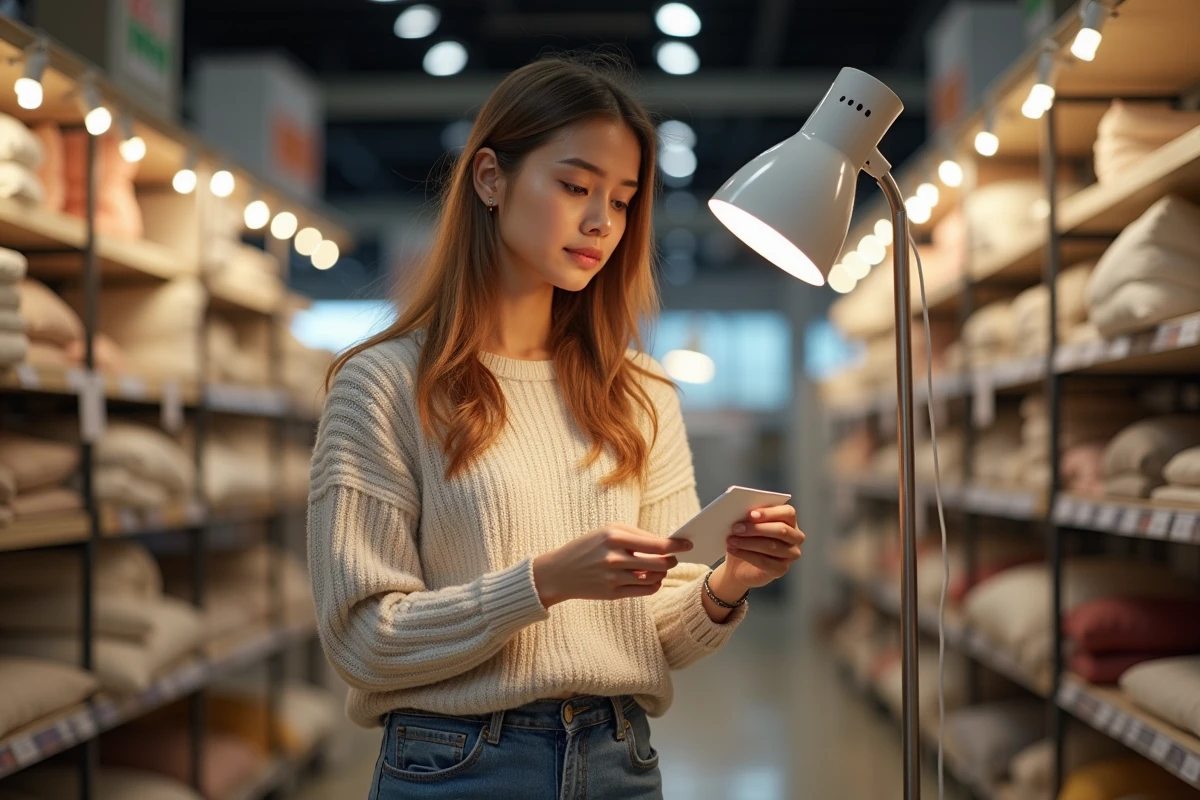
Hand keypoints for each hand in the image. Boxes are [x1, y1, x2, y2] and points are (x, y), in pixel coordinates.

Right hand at [532, 524, 692, 607]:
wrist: (559, 572)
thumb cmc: (587, 547)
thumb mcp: (608, 531)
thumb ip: (636, 535)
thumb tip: (665, 543)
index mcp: (614, 537)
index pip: (656, 544)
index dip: (676, 545)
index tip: (688, 544)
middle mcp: (615, 558)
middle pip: (659, 562)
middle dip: (671, 561)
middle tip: (672, 558)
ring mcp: (614, 578)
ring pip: (654, 578)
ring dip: (662, 573)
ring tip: (658, 568)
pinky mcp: (613, 594)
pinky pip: (645, 591)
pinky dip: (654, 585)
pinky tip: (650, 579)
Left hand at [722, 504, 803, 588]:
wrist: (740, 564)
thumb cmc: (747, 537)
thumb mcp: (748, 523)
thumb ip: (750, 516)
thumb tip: (741, 511)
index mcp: (790, 520)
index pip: (788, 513)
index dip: (769, 513)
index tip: (750, 514)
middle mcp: (795, 537)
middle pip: (781, 530)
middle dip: (756, 528)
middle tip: (736, 528)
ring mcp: (791, 554)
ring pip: (771, 546)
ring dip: (748, 542)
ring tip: (731, 540)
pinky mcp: (781, 569)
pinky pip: (764, 562)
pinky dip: (746, 555)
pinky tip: (734, 550)